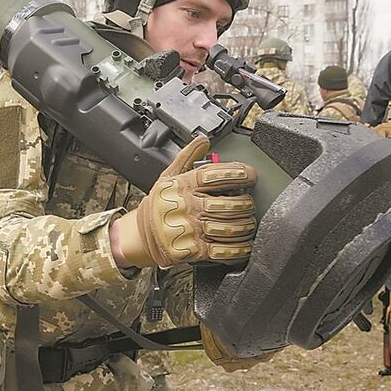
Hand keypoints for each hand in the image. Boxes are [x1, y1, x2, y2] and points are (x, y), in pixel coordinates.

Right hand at [113, 135, 256, 267]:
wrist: (139, 235)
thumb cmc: (158, 204)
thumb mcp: (167, 176)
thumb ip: (187, 156)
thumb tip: (203, 140)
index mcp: (183, 186)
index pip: (215, 176)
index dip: (237, 173)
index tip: (251, 174)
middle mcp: (188, 207)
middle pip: (228, 204)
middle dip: (246, 203)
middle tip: (249, 202)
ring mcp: (191, 230)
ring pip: (230, 227)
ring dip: (245, 225)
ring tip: (249, 222)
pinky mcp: (194, 250)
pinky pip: (223, 250)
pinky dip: (238, 249)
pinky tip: (245, 244)